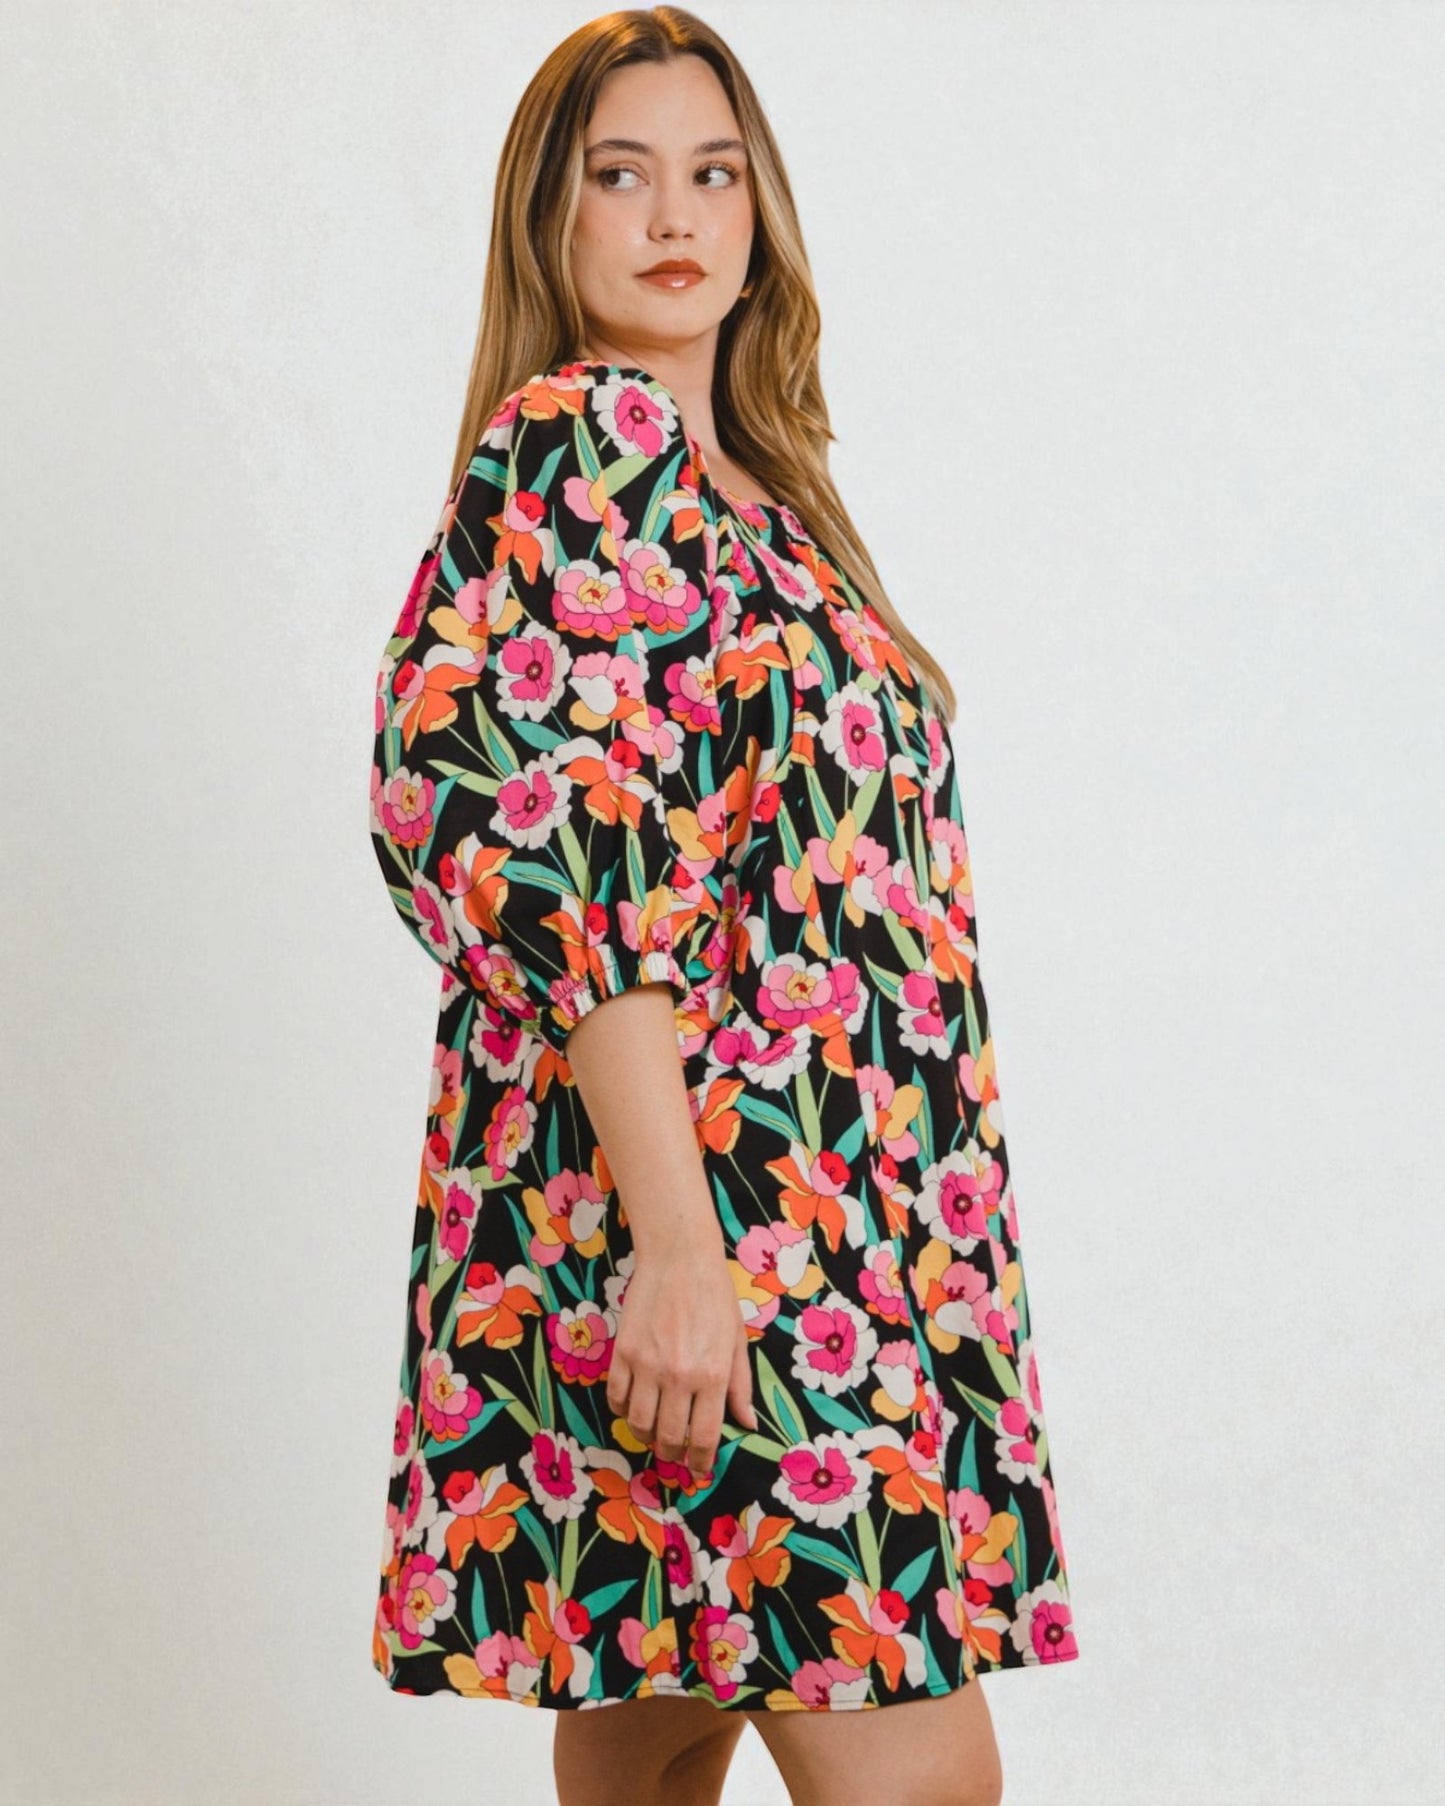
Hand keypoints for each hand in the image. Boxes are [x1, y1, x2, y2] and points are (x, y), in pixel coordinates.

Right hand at [606, 1246, 758, 1478]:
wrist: (679, 1257)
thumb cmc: (714, 1296)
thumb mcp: (736, 1340)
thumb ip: (740, 1386)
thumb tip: (746, 1424)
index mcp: (712, 1375)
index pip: (705, 1437)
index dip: (701, 1460)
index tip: (699, 1467)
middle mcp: (679, 1375)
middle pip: (669, 1437)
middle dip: (672, 1454)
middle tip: (675, 1454)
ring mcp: (647, 1365)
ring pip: (639, 1423)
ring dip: (646, 1436)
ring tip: (655, 1432)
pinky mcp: (623, 1352)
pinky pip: (616, 1396)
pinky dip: (623, 1410)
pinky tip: (634, 1407)